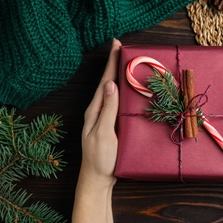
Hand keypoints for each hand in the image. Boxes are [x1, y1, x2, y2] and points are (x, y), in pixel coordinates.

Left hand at [79, 39, 120, 185]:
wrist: (98, 178)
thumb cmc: (100, 158)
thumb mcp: (103, 133)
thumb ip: (107, 110)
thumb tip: (110, 84)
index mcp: (95, 109)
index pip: (105, 81)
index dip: (111, 62)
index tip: (116, 44)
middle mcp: (98, 110)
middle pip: (107, 82)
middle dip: (114, 63)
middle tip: (121, 47)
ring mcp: (104, 116)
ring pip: (112, 90)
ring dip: (118, 74)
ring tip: (125, 61)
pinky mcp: (110, 123)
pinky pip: (116, 101)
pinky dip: (122, 90)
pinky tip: (127, 88)